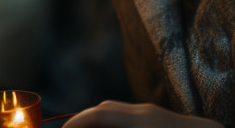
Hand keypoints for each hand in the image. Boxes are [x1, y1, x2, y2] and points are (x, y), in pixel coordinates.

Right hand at [62, 101, 222, 127]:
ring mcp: (153, 113)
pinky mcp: (158, 118)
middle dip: (84, 123)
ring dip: (99, 124)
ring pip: (116, 113)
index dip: (76, 123)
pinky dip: (114, 125)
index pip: (99, 114)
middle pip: (105, 109)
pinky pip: (128, 118)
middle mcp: (145, 112)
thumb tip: (92, 125)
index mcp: (141, 121)